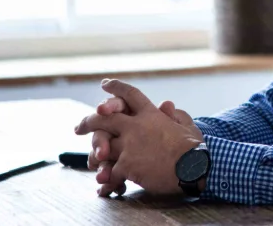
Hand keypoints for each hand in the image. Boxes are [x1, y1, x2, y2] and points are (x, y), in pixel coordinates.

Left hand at [74, 79, 204, 195]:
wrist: (193, 167)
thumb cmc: (194, 148)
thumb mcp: (187, 125)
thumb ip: (175, 114)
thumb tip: (166, 103)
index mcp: (151, 115)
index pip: (130, 95)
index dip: (116, 88)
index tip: (105, 84)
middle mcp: (135, 127)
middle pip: (104, 118)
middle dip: (88, 121)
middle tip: (78, 128)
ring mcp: (129, 146)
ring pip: (101, 146)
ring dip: (95, 154)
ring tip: (91, 161)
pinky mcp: (126, 165)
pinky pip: (110, 172)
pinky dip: (106, 181)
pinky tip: (104, 188)